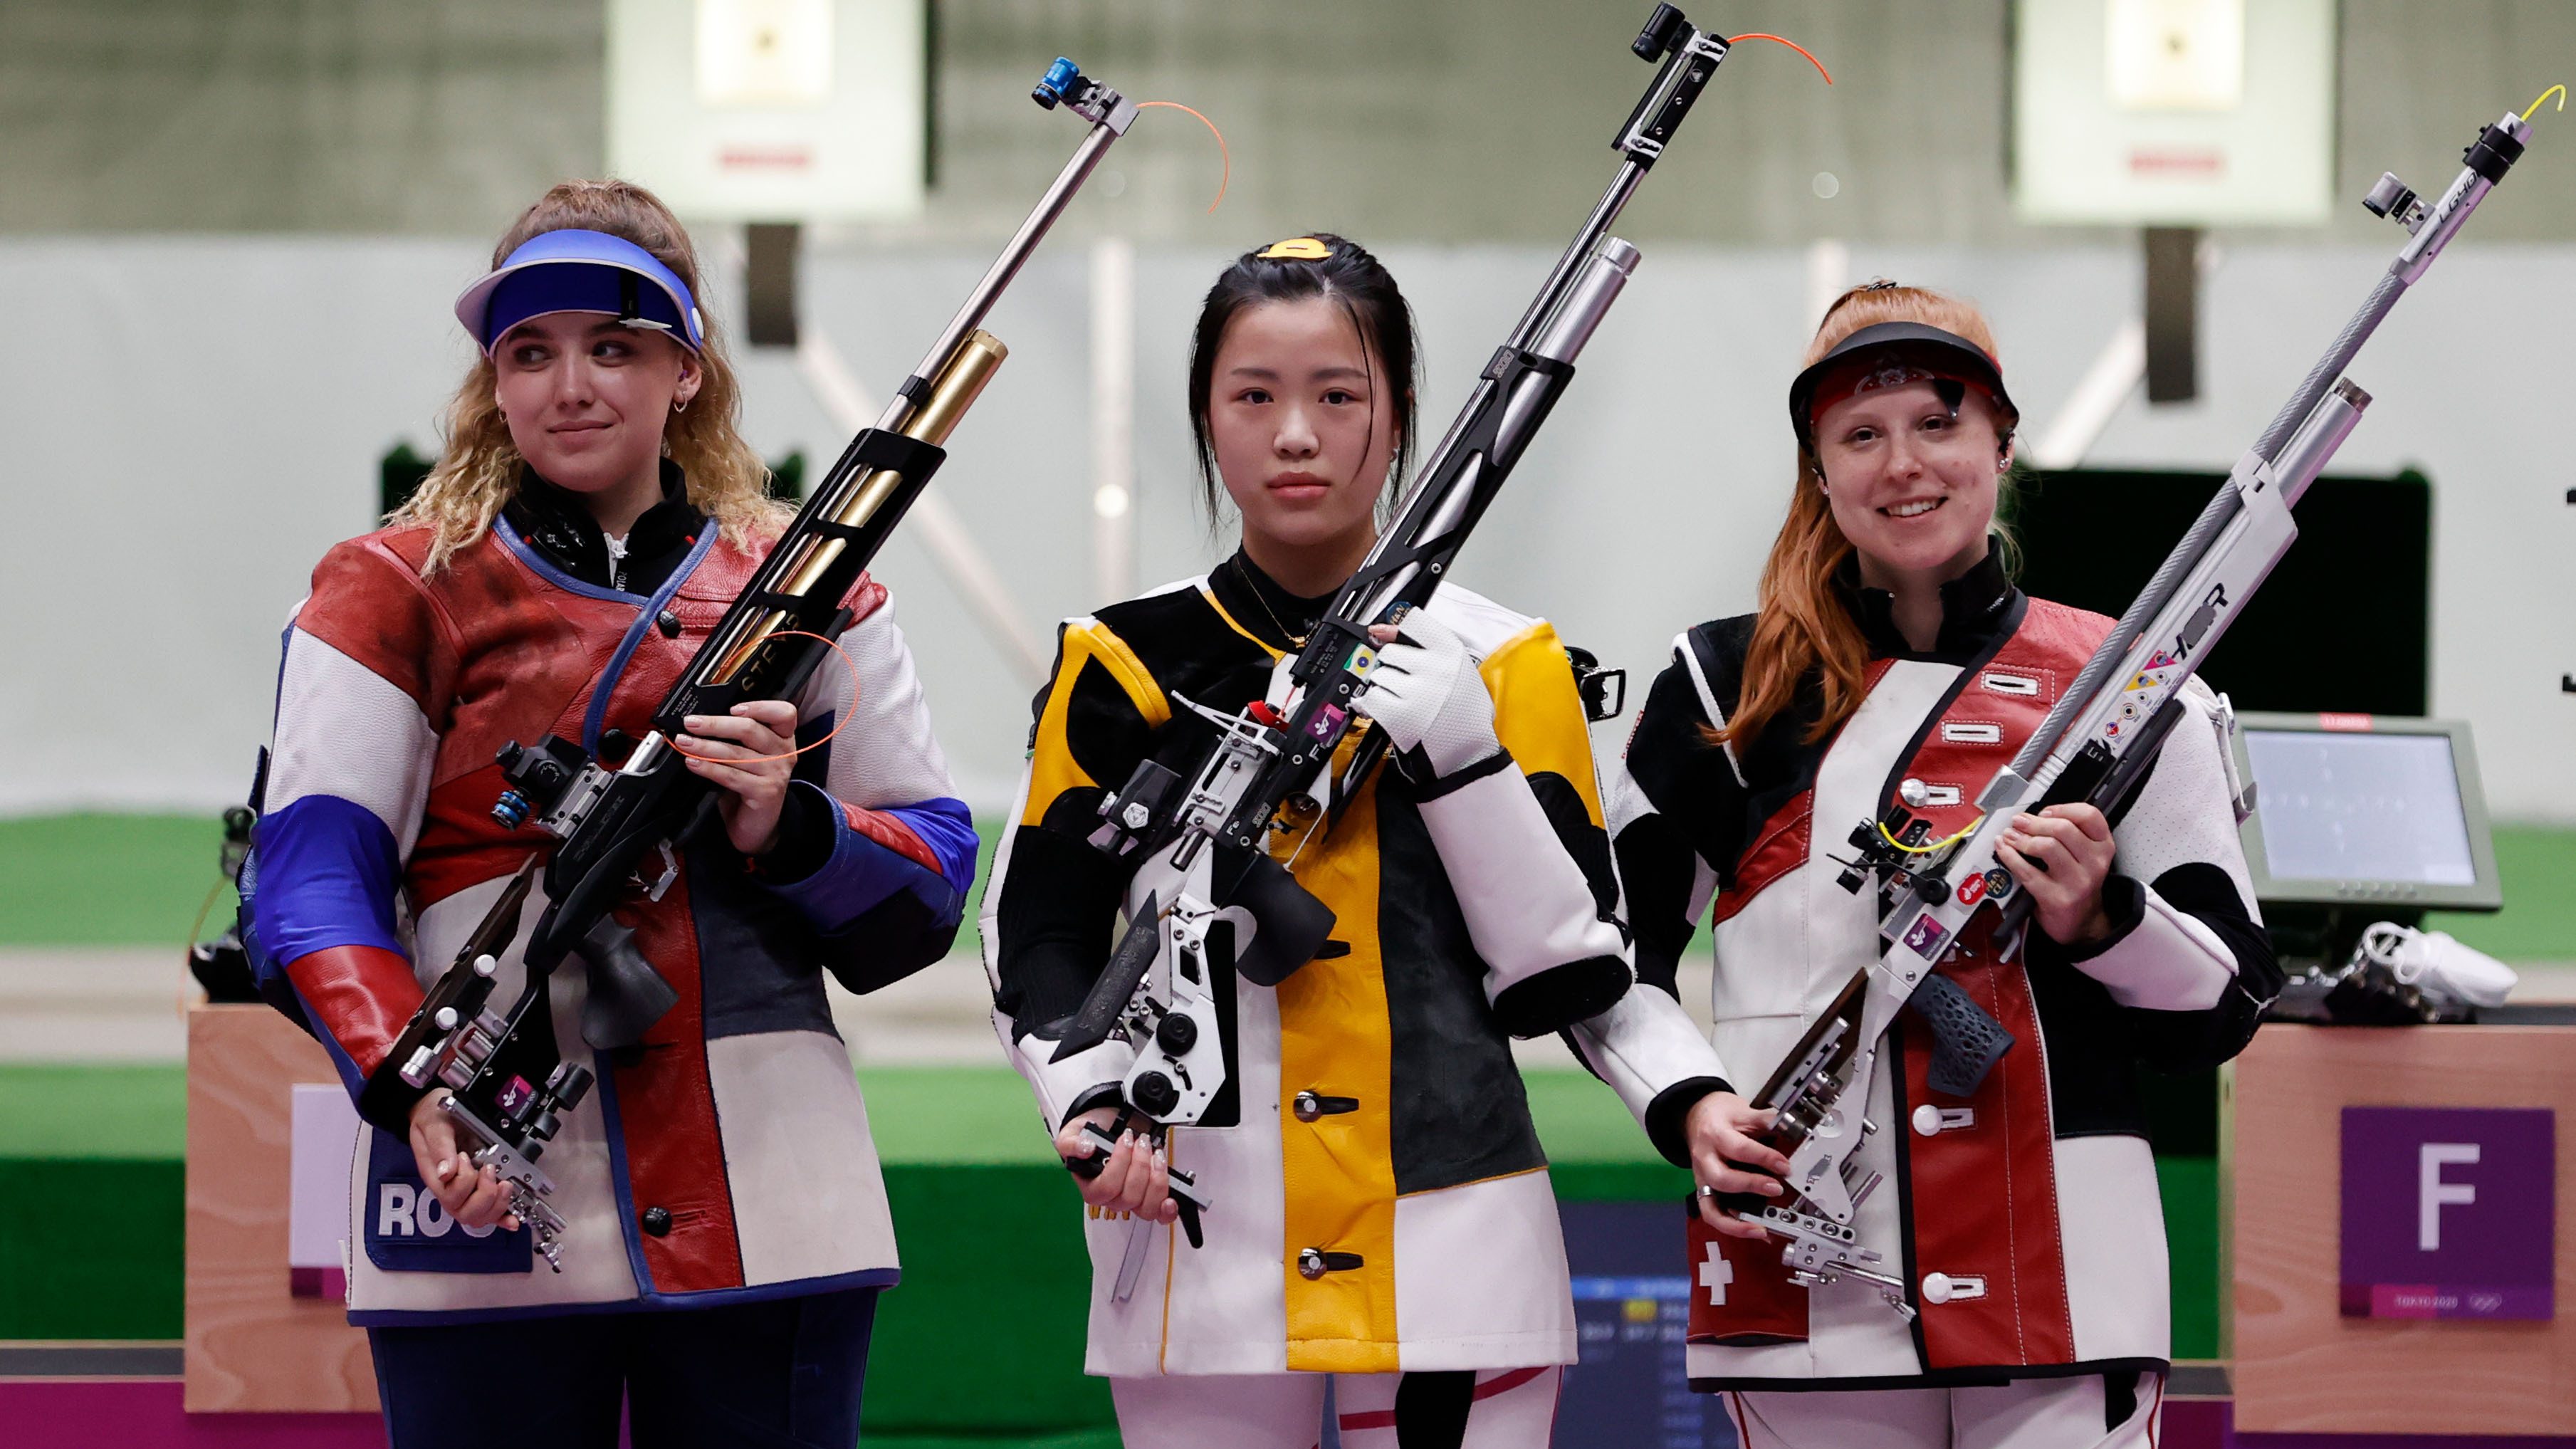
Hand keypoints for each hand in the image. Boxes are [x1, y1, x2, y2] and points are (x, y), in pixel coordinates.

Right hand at [408, 1091, 520, 1231]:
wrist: (435, 1110)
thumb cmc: (432, 1118)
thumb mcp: (434, 1125)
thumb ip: (440, 1146)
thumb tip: (448, 1171)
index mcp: (436, 1176)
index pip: (450, 1197)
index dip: (464, 1182)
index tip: (467, 1157)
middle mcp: (449, 1190)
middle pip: (466, 1214)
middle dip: (485, 1195)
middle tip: (490, 1169)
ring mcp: (464, 1193)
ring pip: (479, 1217)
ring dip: (496, 1204)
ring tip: (504, 1183)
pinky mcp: (477, 1190)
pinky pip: (489, 1213)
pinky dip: (502, 1218)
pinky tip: (513, 1220)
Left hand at [673, 700, 799, 855]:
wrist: (757, 825)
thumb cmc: (749, 787)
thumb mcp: (748, 756)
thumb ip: (736, 738)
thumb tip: (701, 721)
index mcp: (782, 738)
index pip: (784, 713)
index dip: (760, 707)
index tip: (733, 708)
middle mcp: (784, 753)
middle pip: (751, 729)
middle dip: (715, 724)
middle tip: (691, 723)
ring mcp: (776, 773)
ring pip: (736, 752)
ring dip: (705, 745)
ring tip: (684, 742)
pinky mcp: (765, 792)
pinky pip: (731, 775)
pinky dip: (708, 767)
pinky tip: (693, 763)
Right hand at [1054, 1109, 1177, 1224]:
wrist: (1109, 1128)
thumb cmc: (1092, 1136)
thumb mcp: (1073, 1133)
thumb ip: (1071, 1143)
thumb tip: (1086, 1149)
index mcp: (1092, 1188)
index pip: (1106, 1188)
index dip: (1120, 1164)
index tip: (1125, 1140)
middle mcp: (1112, 1199)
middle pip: (1129, 1197)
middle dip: (1141, 1165)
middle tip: (1141, 1143)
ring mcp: (1132, 1199)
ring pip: (1146, 1206)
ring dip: (1157, 1179)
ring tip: (1156, 1156)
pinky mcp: (1149, 1196)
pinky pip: (1158, 1214)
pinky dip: (1166, 1210)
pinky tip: (1170, 1200)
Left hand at [1358, 612, 1497, 779]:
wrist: (1470, 750)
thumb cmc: (1463, 709)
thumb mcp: (1457, 668)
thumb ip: (1423, 645)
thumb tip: (1380, 630)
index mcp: (1451, 651)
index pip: (1412, 620)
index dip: (1396, 629)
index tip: (1389, 636)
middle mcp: (1434, 667)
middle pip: (1389, 652)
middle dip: (1392, 667)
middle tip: (1408, 684)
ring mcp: (1415, 692)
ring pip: (1378, 675)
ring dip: (1385, 687)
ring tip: (1405, 701)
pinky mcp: (1399, 715)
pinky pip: (1370, 698)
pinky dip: (1373, 705)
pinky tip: (1389, 710)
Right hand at [1685, 1092, 1790, 1240]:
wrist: (1696, 1116)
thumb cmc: (1722, 1116)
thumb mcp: (1744, 1111)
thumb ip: (1768, 1121)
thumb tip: (1795, 1128)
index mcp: (1715, 1134)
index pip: (1739, 1149)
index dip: (1765, 1158)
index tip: (1784, 1165)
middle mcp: (1704, 1159)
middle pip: (1723, 1179)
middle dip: (1752, 1186)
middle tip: (1777, 1189)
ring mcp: (1702, 1178)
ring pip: (1712, 1205)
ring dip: (1738, 1220)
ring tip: (1762, 1227)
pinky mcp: (1704, 1191)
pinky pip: (1712, 1215)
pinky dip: (1731, 1227)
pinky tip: (1753, 1230)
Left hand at [1995, 803, 2117, 945]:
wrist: (2080, 922)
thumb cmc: (2077, 882)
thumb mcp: (2085, 856)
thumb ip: (2069, 834)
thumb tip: (2031, 817)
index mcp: (2103, 847)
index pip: (2089, 816)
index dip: (2062, 809)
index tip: (2044, 812)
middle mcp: (2095, 864)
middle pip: (2063, 828)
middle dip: (2034, 822)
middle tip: (2019, 821)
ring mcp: (2077, 883)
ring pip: (2046, 846)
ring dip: (2021, 838)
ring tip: (2010, 836)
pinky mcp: (2057, 898)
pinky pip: (2027, 871)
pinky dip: (2010, 856)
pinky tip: (2004, 850)